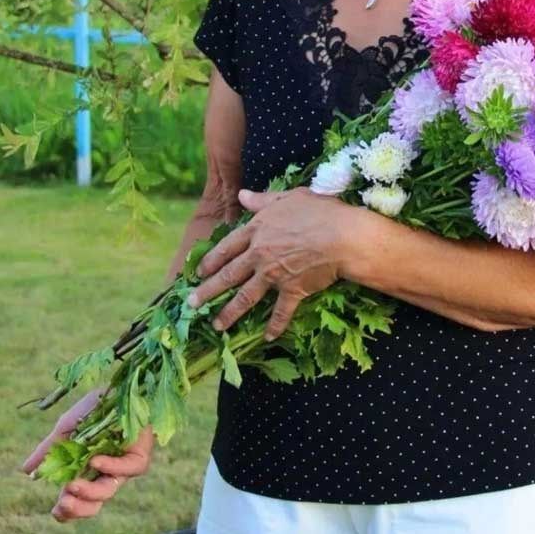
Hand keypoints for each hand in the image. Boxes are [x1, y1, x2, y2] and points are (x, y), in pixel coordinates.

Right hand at [22, 388, 154, 522]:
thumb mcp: (67, 426)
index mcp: (85, 470)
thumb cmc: (95, 406)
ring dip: (89, 492)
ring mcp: (123, 465)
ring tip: (72, 484)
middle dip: (76, 508)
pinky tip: (95, 461)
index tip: (55, 509)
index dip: (67, 510)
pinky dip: (110, 467)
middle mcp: (104, 472)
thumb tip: (26, 471)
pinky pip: (128, 469)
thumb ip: (49, 449)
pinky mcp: (139, 454)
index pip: (77, 500)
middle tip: (63, 501)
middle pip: (93, 504)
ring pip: (108, 491)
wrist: (120, 385)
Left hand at [188, 186, 356, 340]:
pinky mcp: (292, 290)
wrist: (343, 236)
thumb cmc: (319, 211)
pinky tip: (267, 337)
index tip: (198, 272)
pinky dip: (274, 326)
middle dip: (208, 291)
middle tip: (191, 304)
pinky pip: (280, 312)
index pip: (227, 247)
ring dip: (229, 313)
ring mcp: (274, 275)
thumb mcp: (289, 198)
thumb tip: (242, 195)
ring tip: (217, 325)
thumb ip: (263, 199)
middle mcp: (260, 254)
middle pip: (228, 275)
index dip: (211, 260)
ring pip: (246, 297)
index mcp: (257, 230)